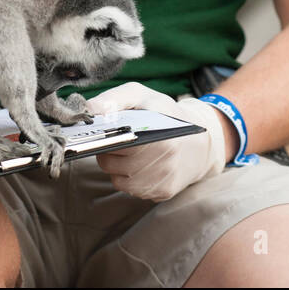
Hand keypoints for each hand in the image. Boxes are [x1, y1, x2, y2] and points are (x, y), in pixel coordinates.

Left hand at [85, 82, 231, 200]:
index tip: (104, 132)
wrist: (200, 141)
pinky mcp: (162, 194)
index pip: (113, 144)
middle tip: (120, 138)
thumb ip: (114, 100)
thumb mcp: (142, 95)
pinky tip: (140, 164)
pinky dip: (129, 178)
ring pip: (116, 179)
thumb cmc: (166, 114)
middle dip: (108, 150)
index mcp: (157, 138)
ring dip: (117, 166)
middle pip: (109, 163)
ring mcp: (161, 182)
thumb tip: (88, 110)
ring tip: (130, 151)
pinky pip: (130, 189)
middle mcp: (161, 164)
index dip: (104, 138)